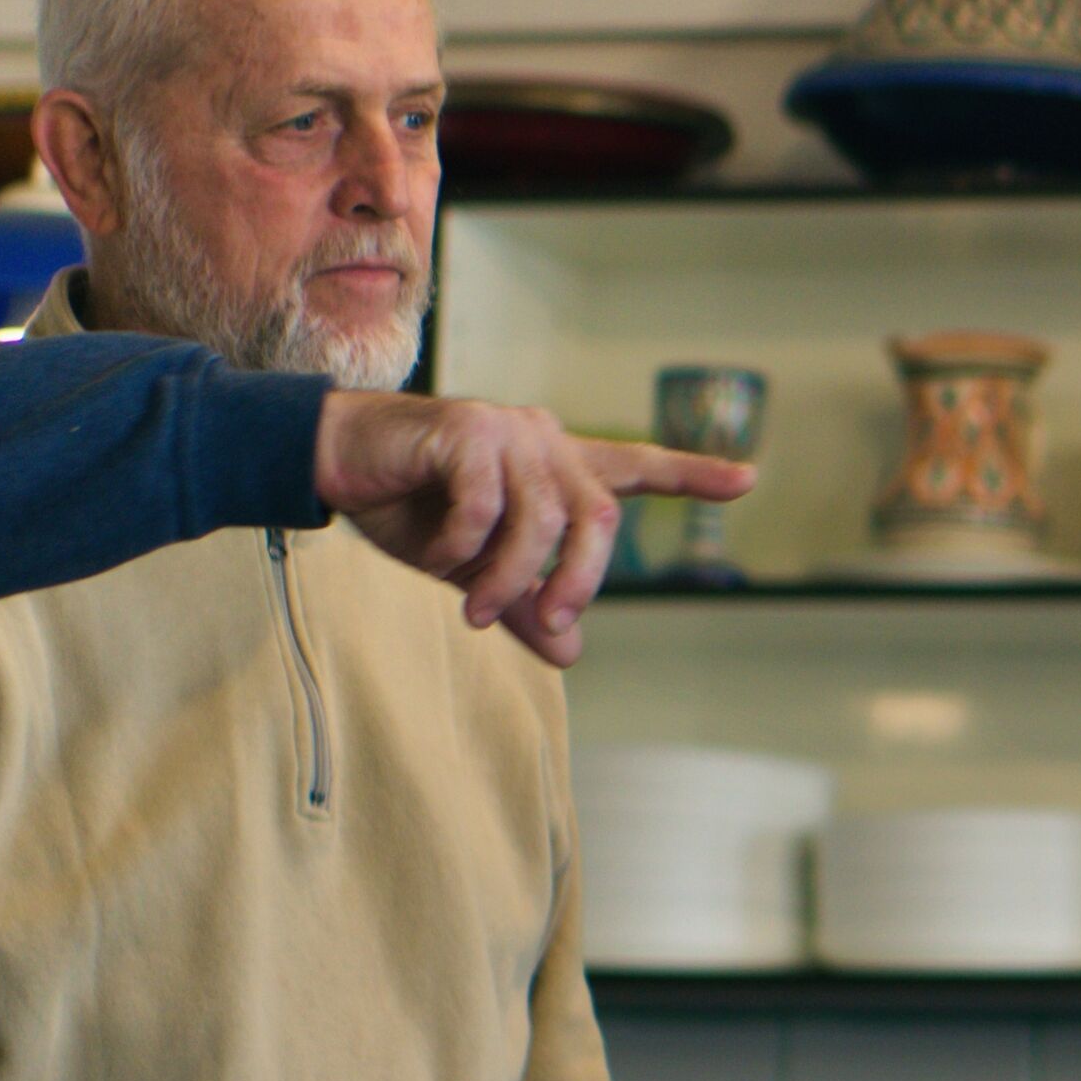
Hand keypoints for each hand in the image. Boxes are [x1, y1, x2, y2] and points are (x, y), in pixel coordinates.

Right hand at [315, 389, 753, 668]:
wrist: (333, 462)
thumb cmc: (411, 509)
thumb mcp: (475, 569)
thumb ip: (525, 602)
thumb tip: (571, 651)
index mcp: (556, 467)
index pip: (637, 468)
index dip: (693, 476)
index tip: (747, 480)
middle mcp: (545, 440)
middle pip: (599, 518)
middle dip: (581, 579)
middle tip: (553, 620)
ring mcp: (509, 430)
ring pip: (542, 519)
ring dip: (510, 577)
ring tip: (478, 613)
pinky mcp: (466, 429)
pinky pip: (485, 505)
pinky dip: (466, 545)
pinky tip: (441, 556)